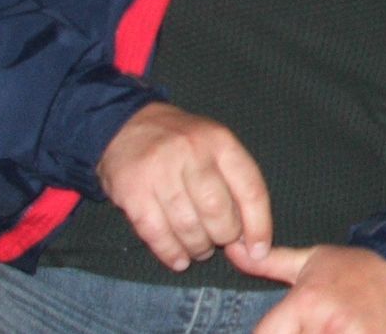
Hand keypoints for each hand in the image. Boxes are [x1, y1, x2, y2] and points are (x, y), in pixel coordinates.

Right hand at [97, 102, 271, 271]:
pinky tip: (178, 259)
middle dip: (223, 237)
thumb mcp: (215, 148)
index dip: (258, 225)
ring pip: (187, 225)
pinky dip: (170, 252)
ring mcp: (160, 171)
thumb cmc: (183, 145)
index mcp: (221, 142)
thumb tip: (250, 238)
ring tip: (199, 250)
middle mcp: (192, 152)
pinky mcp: (132, 190)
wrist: (127, 126)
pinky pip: (156, 232)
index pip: (250, 189)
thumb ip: (235, 186)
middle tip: (219, 243)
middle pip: (217, 210)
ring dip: (198, 247)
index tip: (258, 251)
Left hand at [228, 243, 385, 333]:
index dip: (272, 333)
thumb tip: (232, 248)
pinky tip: (351, 329)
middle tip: (318, 323)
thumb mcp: (312, 260)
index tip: (286, 326)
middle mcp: (327, 324)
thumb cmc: (357, 269)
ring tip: (335, 326)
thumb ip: (269, 263)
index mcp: (306, 302)